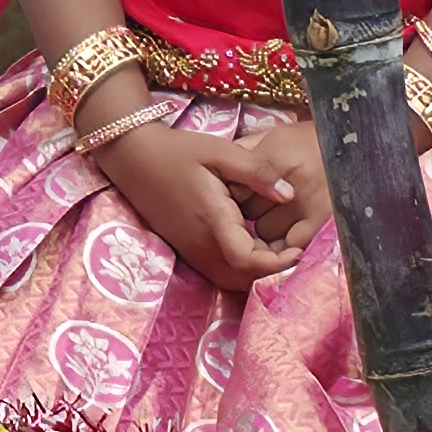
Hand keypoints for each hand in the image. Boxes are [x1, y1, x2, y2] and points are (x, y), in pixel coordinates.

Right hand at [90, 110, 315, 296]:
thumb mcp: (219, 151)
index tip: (298, 249)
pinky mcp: (187, 250)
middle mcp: (201, 244)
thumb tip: (289, 194)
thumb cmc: (178, 151)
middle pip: (243, 279)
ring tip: (279, 249)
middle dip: (272, 272)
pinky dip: (241, 269)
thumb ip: (257, 172)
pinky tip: (255, 246)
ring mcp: (192, 251)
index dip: (276, 263)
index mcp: (212, 219)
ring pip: (231, 280)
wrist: (133, 158)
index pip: (247, 260)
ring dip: (257, 273)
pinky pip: (220, 272)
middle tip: (295, 250)